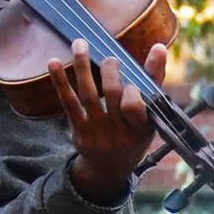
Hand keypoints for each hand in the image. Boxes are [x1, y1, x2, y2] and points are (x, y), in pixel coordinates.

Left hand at [48, 39, 157, 201]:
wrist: (110, 169)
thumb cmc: (135, 134)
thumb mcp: (151, 115)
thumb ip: (154, 81)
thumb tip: (159, 46)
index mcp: (141, 128)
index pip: (135, 106)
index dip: (132, 91)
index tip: (133, 82)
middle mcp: (119, 132)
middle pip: (112, 95)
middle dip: (110, 71)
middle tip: (111, 59)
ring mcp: (97, 132)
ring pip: (89, 94)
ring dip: (83, 66)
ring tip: (80, 44)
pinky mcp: (79, 131)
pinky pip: (69, 104)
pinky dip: (60, 82)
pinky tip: (53, 62)